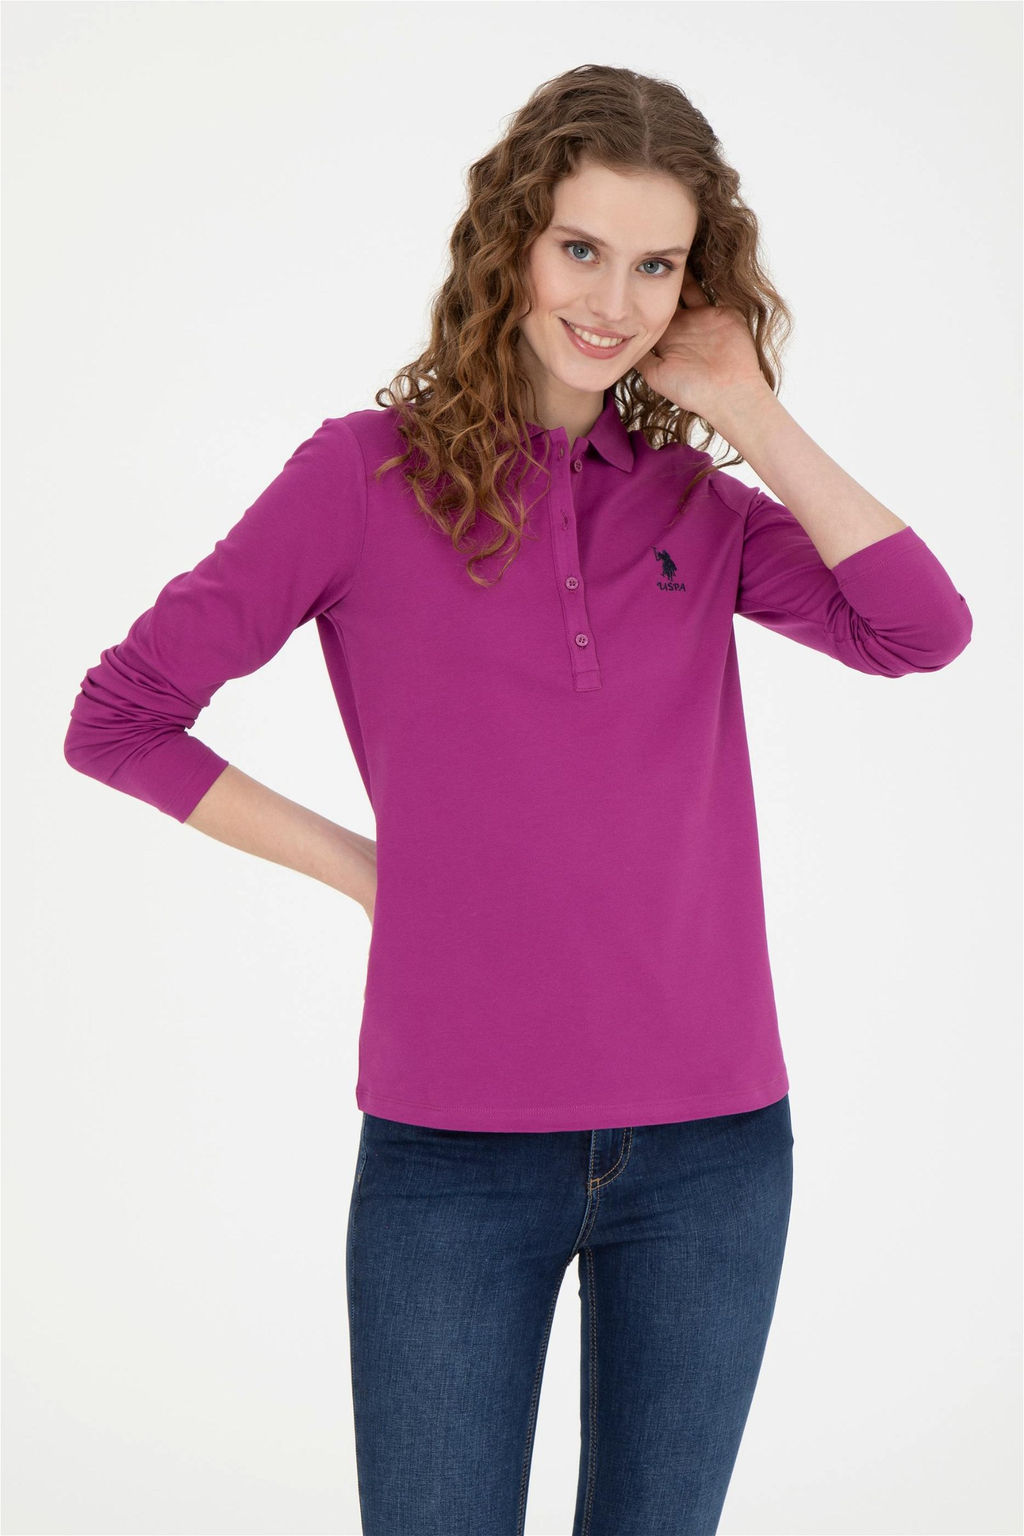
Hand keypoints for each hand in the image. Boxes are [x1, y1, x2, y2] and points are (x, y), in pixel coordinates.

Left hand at [633, 268, 769, 424]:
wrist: (729, 391)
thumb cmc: (692, 390)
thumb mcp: (656, 375)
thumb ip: (639, 357)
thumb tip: (613, 344)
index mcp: (666, 341)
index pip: (646, 315)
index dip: (635, 300)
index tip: (622, 280)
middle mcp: (682, 327)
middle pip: (664, 297)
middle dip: (653, 280)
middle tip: (638, 255)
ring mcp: (701, 318)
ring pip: (683, 289)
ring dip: (674, 273)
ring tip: (661, 253)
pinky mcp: (720, 312)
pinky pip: (705, 288)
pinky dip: (696, 274)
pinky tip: (684, 257)